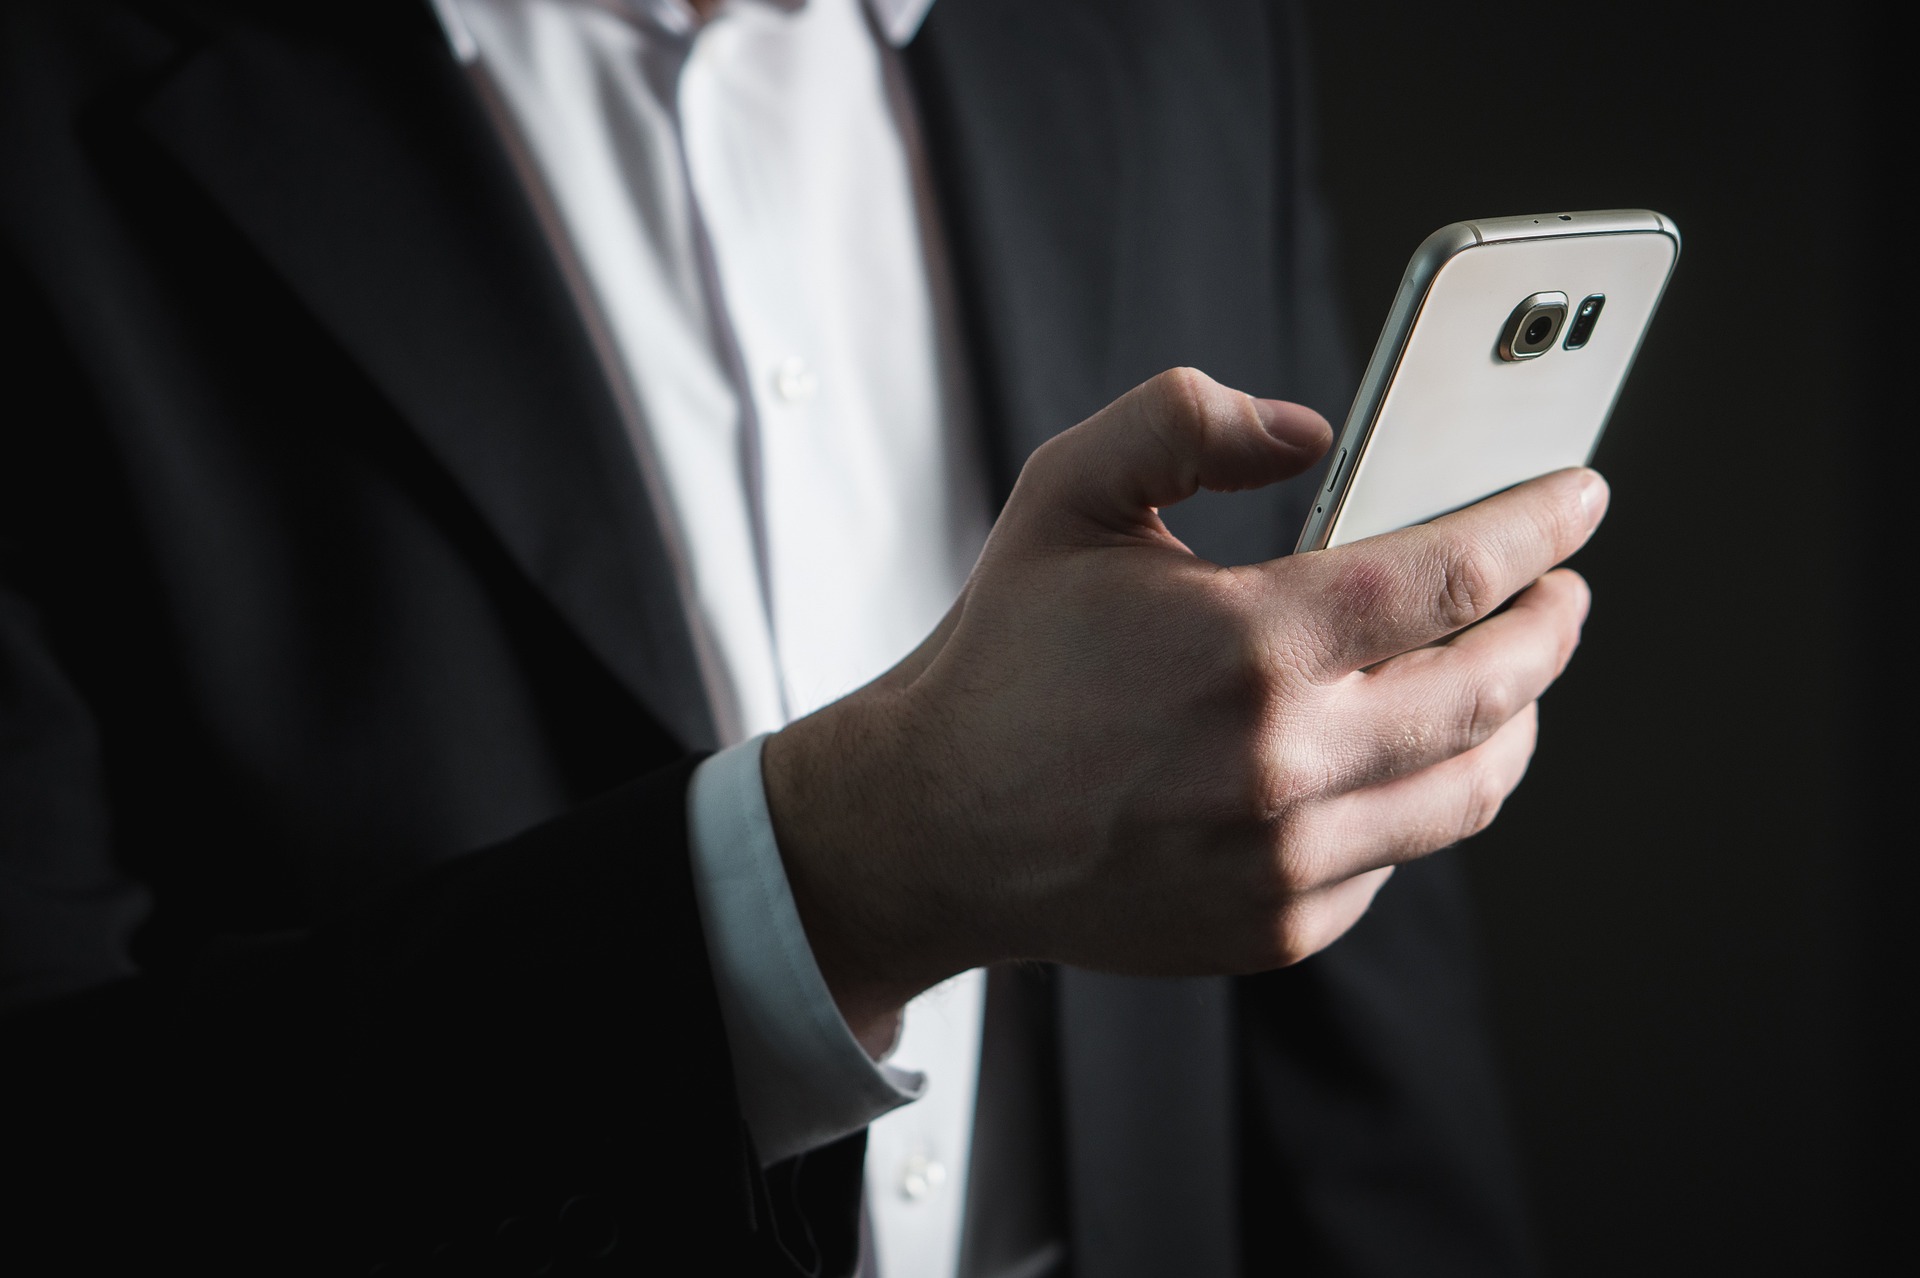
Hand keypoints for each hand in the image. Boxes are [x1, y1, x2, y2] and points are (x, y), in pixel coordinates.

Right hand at [764, 368, 1604, 1051]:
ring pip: (1472, 789)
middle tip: (1560, 591)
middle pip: (1495, 690)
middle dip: (1553, 627)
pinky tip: (1389, 755)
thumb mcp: (1067, 494)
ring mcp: (1286, 862)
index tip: (1577, 500)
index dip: (1535, 527)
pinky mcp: (1276, 928)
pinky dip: (1420, 795)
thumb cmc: (1008, 654)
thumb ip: (1182, 419)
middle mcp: (1282, 763)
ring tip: (1505, 676)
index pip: (1452, 575)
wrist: (939, 824)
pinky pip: (1401, 855)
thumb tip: (1312, 430)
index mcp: (1244, 640)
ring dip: (1514, 719)